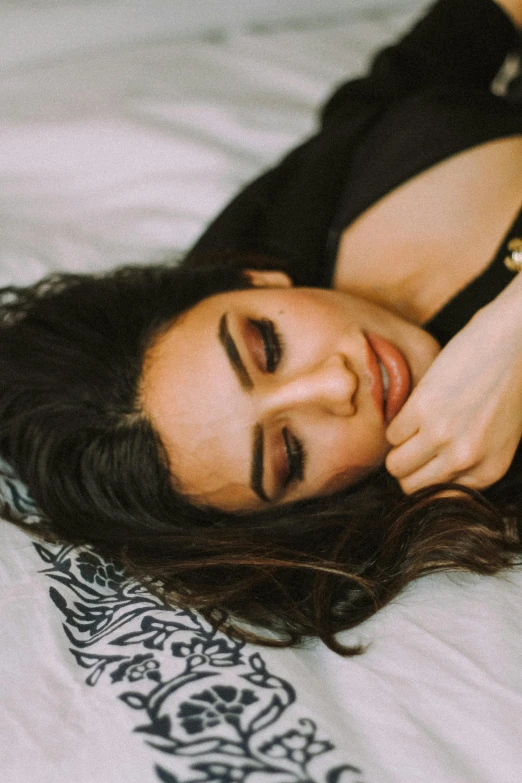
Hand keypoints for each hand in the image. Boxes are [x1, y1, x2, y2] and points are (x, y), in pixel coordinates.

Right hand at [385, 303, 521, 492]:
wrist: (513, 343)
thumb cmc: (508, 386)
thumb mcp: (500, 438)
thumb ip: (471, 463)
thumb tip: (433, 477)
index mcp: (488, 470)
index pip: (436, 496)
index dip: (428, 476)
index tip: (429, 458)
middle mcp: (465, 458)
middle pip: (411, 485)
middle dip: (409, 468)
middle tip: (416, 444)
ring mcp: (442, 435)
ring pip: (395, 465)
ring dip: (399, 448)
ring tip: (416, 427)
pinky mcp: (422, 409)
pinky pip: (392, 434)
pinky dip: (398, 423)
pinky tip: (416, 407)